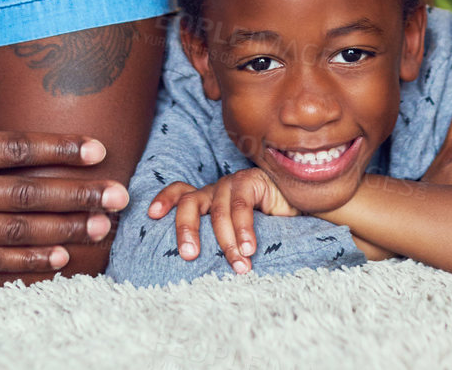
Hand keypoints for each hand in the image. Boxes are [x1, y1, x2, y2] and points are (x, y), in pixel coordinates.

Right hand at [0, 95, 126, 277]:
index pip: (18, 147)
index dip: (61, 148)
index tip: (98, 148)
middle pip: (31, 193)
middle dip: (81, 194)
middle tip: (119, 195)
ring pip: (20, 232)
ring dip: (66, 229)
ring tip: (102, 227)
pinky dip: (28, 263)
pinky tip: (60, 258)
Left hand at [147, 168, 296, 273]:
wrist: (299, 207)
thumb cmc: (264, 225)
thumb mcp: (235, 234)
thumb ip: (218, 242)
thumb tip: (196, 271)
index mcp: (206, 199)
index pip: (180, 192)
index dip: (165, 200)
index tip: (152, 215)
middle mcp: (215, 190)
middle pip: (190, 202)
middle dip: (186, 229)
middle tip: (190, 256)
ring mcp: (232, 184)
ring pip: (218, 211)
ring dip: (226, 242)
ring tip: (238, 265)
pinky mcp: (251, 181)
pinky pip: (242, 207)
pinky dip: (244, 230)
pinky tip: (249, 248)